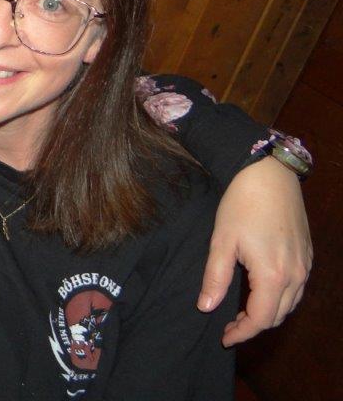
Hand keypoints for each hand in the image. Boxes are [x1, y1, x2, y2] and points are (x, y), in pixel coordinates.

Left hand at [199, 157, 311, 345]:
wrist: (269, 175)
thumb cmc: (242, 205)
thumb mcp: (221, 242)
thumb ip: (215, 278)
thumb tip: (206, 307)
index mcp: (273, 275)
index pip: (261, 319)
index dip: (242, 332)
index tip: (224, 337)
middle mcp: (295, 274)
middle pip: (278, 315)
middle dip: (254, 325)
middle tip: (228, 324)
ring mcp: (305, 264)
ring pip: (290, 303)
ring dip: (267, 312)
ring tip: (241, 311)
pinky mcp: (307, 254)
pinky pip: (297, 288)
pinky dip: (279, 298)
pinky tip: (259, 291)